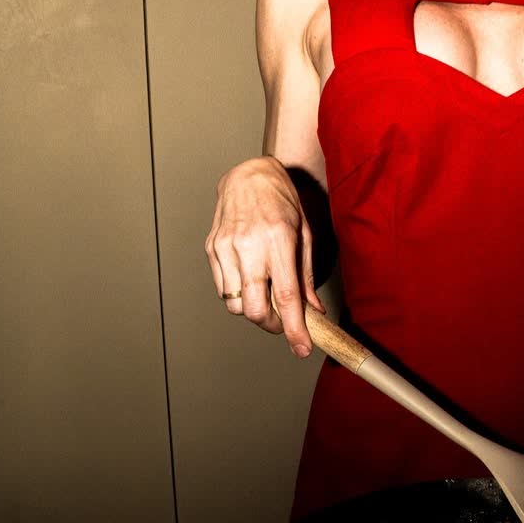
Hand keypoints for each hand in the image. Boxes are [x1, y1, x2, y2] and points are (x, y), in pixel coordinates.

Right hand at [204, 155, 324, 356]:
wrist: (249, 174)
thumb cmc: (282, 200)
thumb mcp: (304, 233)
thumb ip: (305, 275)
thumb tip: (312, 311)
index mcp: (277, 240)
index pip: (286, 296)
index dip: (294, 328)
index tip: (302, 347)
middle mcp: (248, 245)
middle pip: (254, 309)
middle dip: (271, 325)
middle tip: (284, 322)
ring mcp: (225, 248)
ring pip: (235, 304)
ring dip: (254, 310)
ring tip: (268, 296)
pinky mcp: (211, 249)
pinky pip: (223, 288)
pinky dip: (239, 294)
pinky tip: (251, 280)